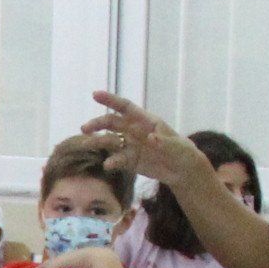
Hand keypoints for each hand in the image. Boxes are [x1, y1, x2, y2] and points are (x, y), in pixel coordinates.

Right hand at [81, 93, 217, 193]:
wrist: (184, 172)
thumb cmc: (183, 153)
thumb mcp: (177, 147)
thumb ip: (163, 142)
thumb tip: (150, 137)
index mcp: (146, 121)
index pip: (126, 107)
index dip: (111, 100)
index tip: (95, 95)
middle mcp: (135, 130)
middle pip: (112, 123)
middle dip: (98, 123)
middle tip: (84, 129)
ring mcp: (131, 146)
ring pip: (110, 140)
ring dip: (97, 142)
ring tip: (86, 145)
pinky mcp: (130, 161)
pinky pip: (116, 159)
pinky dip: (111, 161)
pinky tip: (107, 165)